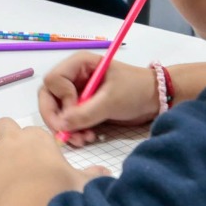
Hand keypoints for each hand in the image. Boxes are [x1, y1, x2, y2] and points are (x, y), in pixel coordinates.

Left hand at [0, 117, 104, 205]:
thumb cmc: (58, 188)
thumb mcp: (80, 181)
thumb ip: (92, 174)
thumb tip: (107, 173)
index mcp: (37, 137)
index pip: (33, 132)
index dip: (35, 143)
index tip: (41, 157)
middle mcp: (13, 140)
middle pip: (4, 126)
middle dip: (8, 137)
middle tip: (17, 157)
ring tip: (2, 175)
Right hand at [37, 55, 158, 145]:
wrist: (156, 100)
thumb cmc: (135, 90)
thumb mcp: (111, 100)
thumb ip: (85, 112)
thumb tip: (61, 125)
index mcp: (78, 65)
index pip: (52, 81)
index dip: (60, 99)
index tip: (75, 111)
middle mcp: (74, 78)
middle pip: (49, 98)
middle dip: (57, 119)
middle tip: (66, 136)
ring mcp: (77, 94)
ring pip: (58, 112)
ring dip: (66, 129)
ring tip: (83, 140)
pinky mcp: (84, 109)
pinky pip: (69, 121)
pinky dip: (74, 132)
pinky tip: (88, 138)